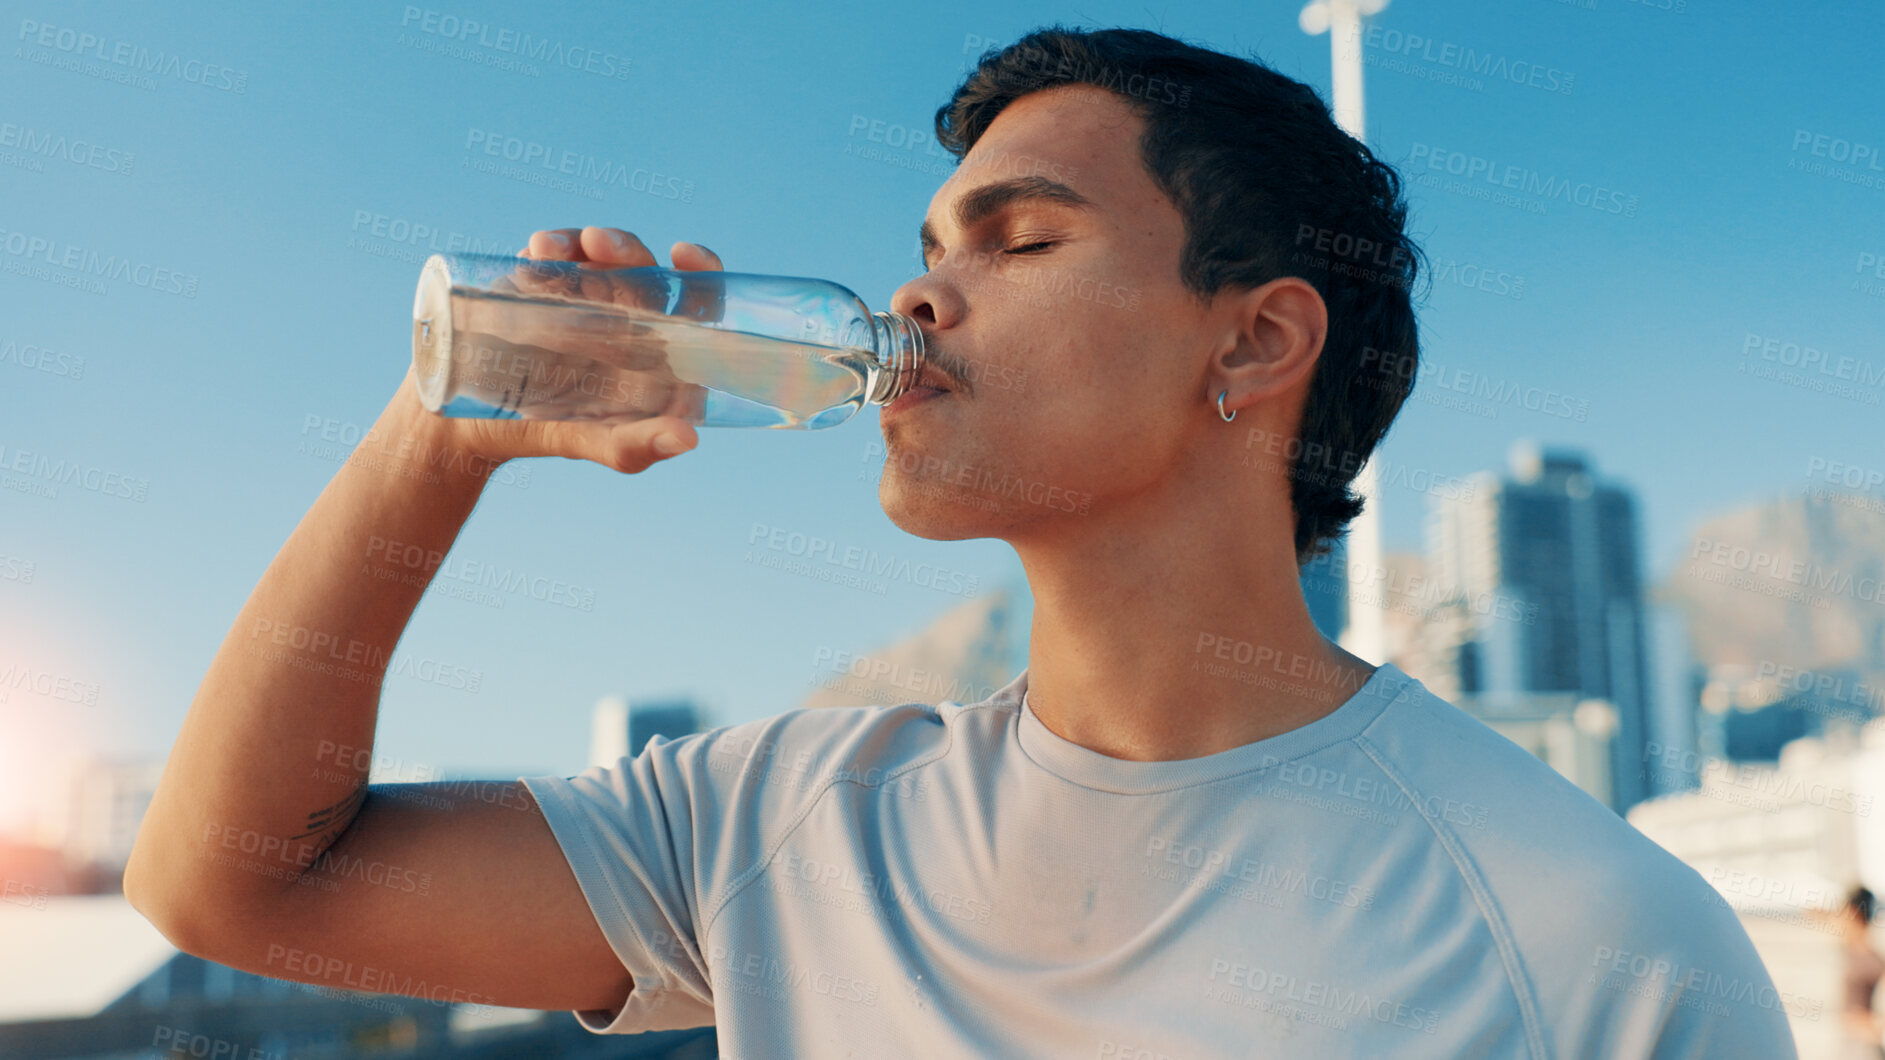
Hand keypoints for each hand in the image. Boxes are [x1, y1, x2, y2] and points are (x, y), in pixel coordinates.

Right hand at [401, 226, 726, 474]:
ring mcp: (589, 295)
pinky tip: (535, 254)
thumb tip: (687, 438)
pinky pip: (557, 252)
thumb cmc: (554, 435)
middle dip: (627, 249)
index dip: (701, 272)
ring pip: (601, 252)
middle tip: (598, 245)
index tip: (683, 254)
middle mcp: (631, 316)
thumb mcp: (597, 443)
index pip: (697, 301)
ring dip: (582, 242)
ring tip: (546, 250)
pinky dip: (549, 246)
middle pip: (645, 269)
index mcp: (660, 349)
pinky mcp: (548, 282)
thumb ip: (636, 446)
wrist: (475, 422)